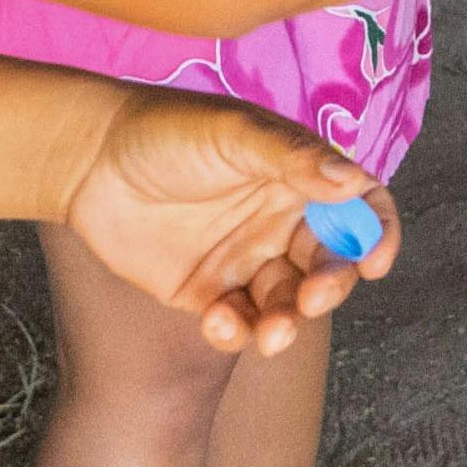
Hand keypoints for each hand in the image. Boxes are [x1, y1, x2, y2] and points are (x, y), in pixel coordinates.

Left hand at [54, 86, 396, 355]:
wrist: (88, 161)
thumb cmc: (165, 131)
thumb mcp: (233, 134)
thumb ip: (292, 158)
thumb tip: (352, 181)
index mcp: (298, 177)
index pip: (359, 206)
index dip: (377, 234)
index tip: (375, 263)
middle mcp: (280, 220)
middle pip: (329, 263)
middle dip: (330, 286)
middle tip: (312, 299)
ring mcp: (245, 259)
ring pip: (287, 303)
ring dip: (288, 323)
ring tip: (271, 335)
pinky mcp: (207, 294)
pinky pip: (239, 323)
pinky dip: (238, 332)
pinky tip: (217, 321)